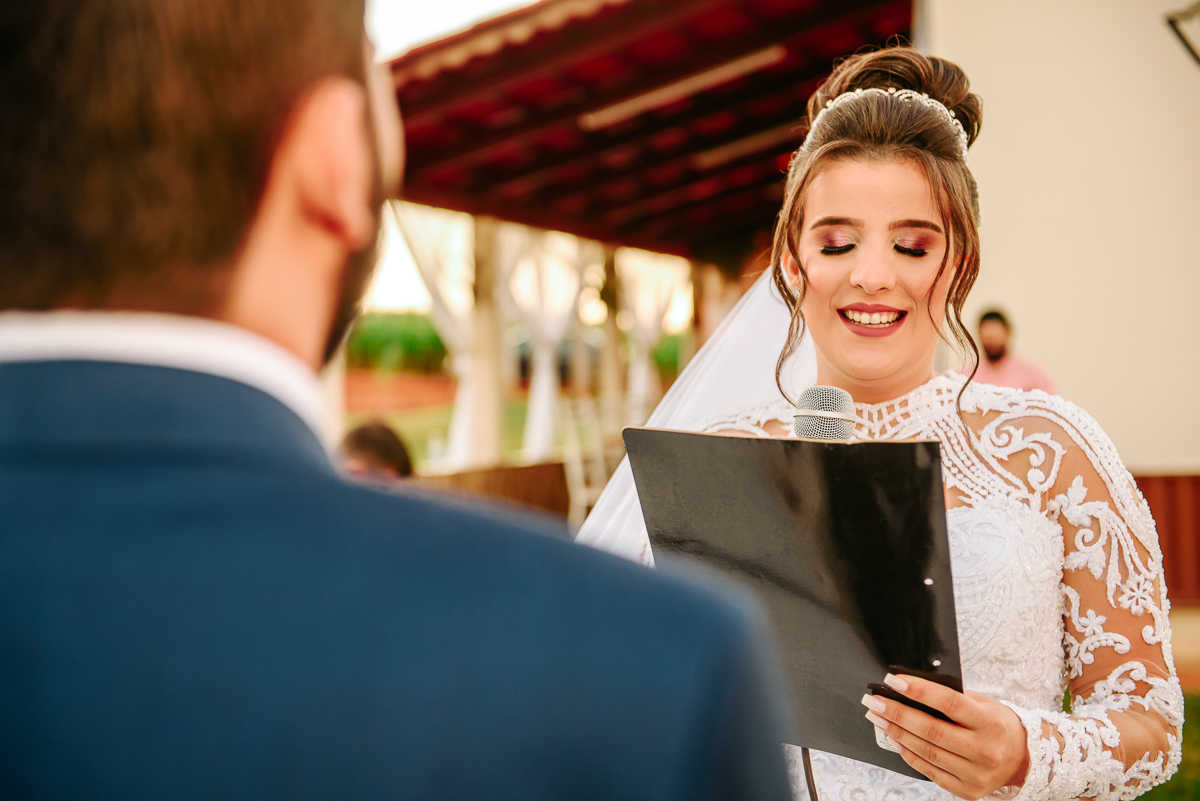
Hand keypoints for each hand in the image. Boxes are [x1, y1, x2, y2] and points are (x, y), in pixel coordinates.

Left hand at [861, 673, 1029, 799]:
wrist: (1022, 760)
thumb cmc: (998, 726)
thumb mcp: (984, 704)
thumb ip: (954, 697)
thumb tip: (912, 687)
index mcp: (990, 723)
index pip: (949, 703)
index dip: (919, 691)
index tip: (894, 680)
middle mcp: (984, 750)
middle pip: (931, 730)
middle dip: (897, 713)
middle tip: (875, 700)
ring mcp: (975, 774)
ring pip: (926, 752)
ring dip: (896, 732)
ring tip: (879, 717)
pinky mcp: (966, 790)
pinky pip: (929, 771)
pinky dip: (908, 754)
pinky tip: (895, 739)